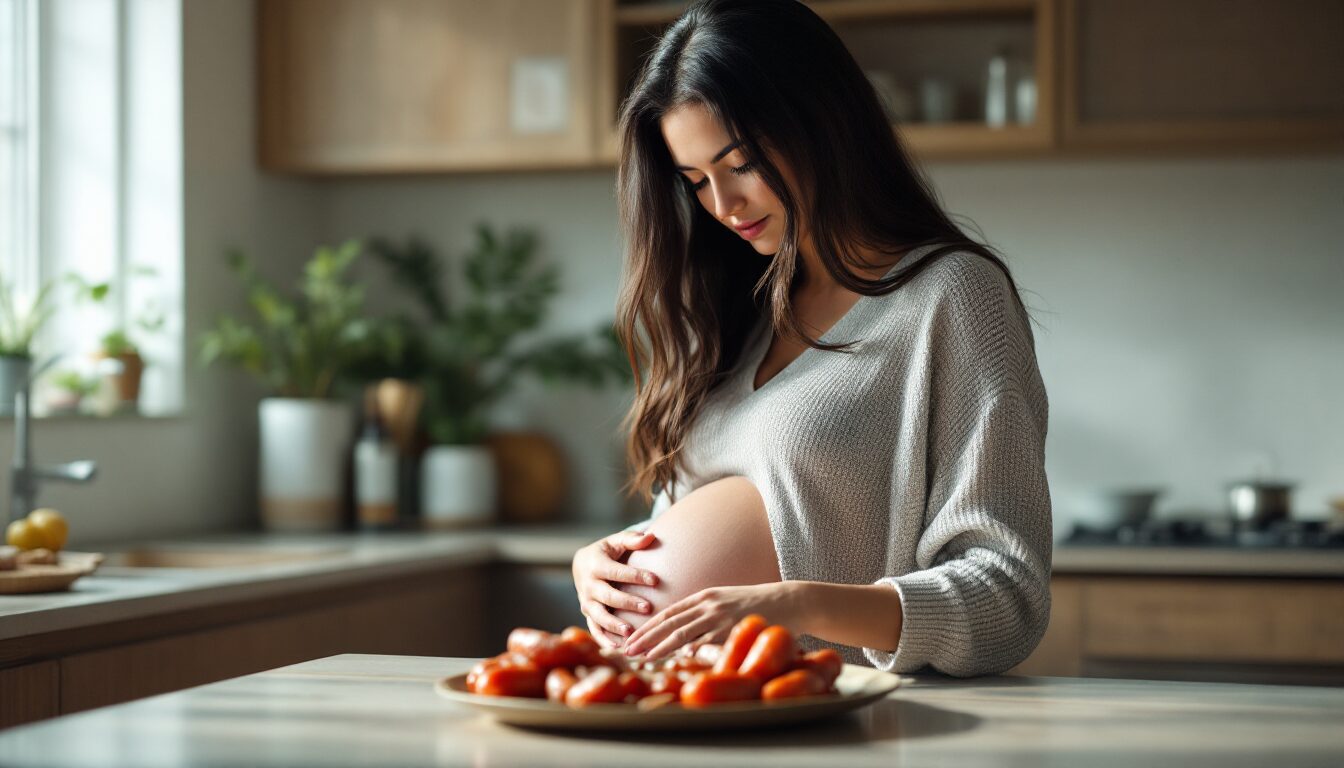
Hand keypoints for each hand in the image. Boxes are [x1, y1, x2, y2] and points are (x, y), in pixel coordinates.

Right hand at [571, 530, 660, 648]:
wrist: (583, 565)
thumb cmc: (607, 552)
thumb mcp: (616, 542)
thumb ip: (632, 540)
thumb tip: (650, 536)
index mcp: (595, 564)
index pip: (617, 572)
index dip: (636, 576)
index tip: (656, 580)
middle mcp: (587, 585)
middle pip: (608, 596)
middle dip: (627, 603)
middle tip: (648, 607)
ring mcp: (586, 602)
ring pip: (598, 616)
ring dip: (614, 625)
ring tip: (631, 632)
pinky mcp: (588, 615)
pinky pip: (594, 629)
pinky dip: (604, 639)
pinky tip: (620, 647)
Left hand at [621, 582, 803, 660]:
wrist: (788, 600)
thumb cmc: (757, 604)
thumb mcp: (726, 602)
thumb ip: (705, 614)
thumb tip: (686, 638)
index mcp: (704, 596)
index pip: (668, 613)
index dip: (647, 626)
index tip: (630, 638)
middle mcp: (708, 604)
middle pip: (669, 622)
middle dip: (645, 637)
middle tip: (626, 650)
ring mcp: (720, 615)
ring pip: (683, 632)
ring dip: (660, 646)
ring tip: (643, 657)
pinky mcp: (733, 627)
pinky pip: (708, 639)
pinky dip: (691, 648)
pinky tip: (677, 657)